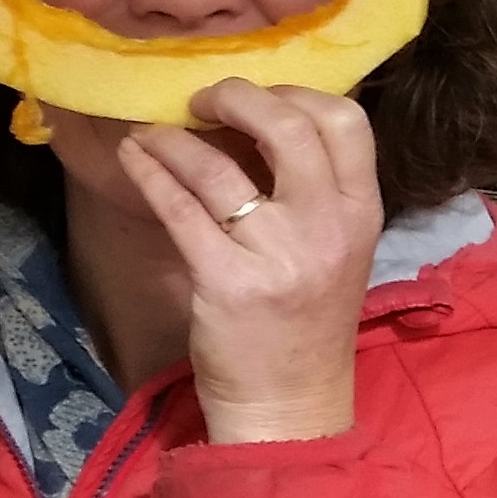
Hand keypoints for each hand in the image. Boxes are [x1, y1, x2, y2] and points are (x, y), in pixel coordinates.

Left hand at [115, 80, 383, 443]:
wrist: (290, 405)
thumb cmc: (307, 324)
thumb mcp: (336, 251)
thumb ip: (317, 192)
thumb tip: (261, 118)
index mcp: (362, 216)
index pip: (347, 121)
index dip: (296, 92)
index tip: (258, 100)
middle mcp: (328, 229)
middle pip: (288, 125)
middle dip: (235, 97)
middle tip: (202, 102)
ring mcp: (279, 255)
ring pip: (217, 165)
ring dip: (172, 138)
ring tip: (153, 135)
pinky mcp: (227, 280)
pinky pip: (179, 206)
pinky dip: (149, 173)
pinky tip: (135, 160)